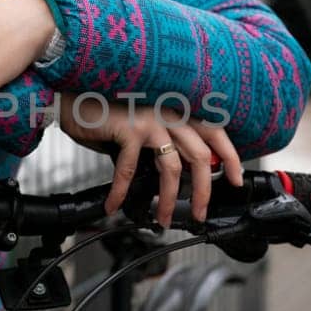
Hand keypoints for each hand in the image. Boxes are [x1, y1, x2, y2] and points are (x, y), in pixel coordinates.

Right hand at [57, 93, 242, 225]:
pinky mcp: (129, 128)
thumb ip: (160, 140)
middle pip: (200, 157)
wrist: (74, 92)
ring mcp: (151, 119)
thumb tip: (173, 173)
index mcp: (178, 107)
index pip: (216, 132)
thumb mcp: (142, 121)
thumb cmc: (105, 107)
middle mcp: (170, 110)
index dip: (229, 158)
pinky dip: (121, 191)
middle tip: (199, 213)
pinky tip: (114, 205)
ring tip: (162, 219)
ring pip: (173, 168)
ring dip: (168, 200)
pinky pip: (130, 169)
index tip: (236, 181)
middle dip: (203, 192)